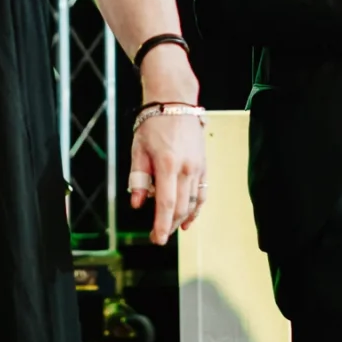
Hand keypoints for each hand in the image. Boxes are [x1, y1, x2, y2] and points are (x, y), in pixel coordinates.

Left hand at [129, 113, 207, 242]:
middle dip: (169, 225)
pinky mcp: (204, 165)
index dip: (162, 225)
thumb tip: (137, 203)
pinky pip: (202, 193)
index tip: (156, 239)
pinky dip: (196, 208)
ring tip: (171, 229)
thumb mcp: (138, 149)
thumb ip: (138, 178)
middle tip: (158, 236)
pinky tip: (189, 219)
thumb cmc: (153, 124)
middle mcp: (186, 168)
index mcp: (167, 164)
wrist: (175, 102)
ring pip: (192, 203)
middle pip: (180, 207)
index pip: (166, 203)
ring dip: (182, 219)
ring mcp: (198, 167)